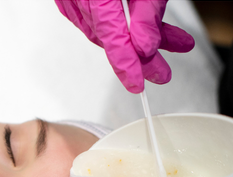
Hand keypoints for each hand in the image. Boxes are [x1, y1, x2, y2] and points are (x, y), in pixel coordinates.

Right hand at [54, 0, 194, 92]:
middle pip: (108, 37)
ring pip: (102, 29)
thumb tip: (144, 46)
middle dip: (139, 55)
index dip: (127, 65)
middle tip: (163, 70)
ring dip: (135, 39)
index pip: (112, 38)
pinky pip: (91, 18)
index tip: (140, 84)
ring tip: (168, 44)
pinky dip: (115, 26)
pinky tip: (134, 28)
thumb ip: (145, 9)